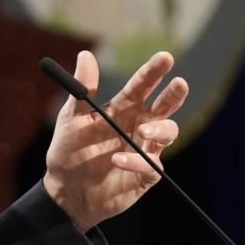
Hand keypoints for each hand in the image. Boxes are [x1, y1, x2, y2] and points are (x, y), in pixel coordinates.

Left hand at [42, 50, 188, 230]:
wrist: (65, 190)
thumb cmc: (68, 150)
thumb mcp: (71, 118)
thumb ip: (82, 89)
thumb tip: (85, 54)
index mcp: (122, 109)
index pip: (142, 86)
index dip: (153, 71)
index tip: (165, 56)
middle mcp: (137, 126)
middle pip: (164, 106)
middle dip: (174, 94)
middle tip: (179, 83)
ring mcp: (144, 149)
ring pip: (168, 132)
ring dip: (161, 129)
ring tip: (143, 131)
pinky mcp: (145, 174)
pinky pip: (150, 165)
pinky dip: (137, 161)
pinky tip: (118, 160)